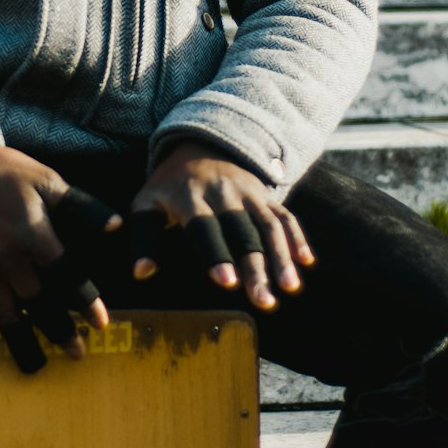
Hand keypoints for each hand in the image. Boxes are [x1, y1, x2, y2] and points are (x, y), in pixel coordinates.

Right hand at [0, 141, 121, 370]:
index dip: (83, 301)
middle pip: (38, 301)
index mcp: (33, 234)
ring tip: (38, 366)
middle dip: (58, 329)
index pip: (65, 274)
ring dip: (24, 341)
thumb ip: (83, 206)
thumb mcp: (49, 181)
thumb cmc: (10, 172)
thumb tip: (117, 225)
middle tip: (77, 353)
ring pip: (7, 313)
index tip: (100, 323)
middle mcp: (8, 257)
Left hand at [130, 141, 314, 310]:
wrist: (198, 145)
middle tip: (264, 302)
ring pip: (268, 224)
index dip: (215, 254)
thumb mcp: (147, 203)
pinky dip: (297, 236)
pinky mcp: (265, 194)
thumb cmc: (168, 187)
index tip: (228, 282)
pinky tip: (307, 262)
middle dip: (255, 266)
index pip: (204, 226)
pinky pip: (285, 214)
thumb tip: (141, 273)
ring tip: (290, 288)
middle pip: (242, 230)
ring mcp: (248, 191)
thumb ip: (144, 237)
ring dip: (282, 256)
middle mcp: (223, 192)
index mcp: (190, 196)